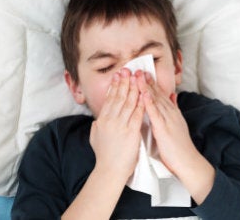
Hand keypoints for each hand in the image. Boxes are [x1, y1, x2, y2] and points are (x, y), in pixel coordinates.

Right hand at [90, 68, 144, 182]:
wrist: (110, 170)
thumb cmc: (104, 156)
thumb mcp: (94, 137)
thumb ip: (96, 126)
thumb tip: (97, 120)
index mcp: (102, 120)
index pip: (109, 99)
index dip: (114, 86)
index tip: (118, 75)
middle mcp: (110, 120)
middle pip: (118, 97)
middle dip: (124, 82)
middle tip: (127, 69)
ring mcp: (120, 125)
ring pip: (128, 102)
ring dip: (133, 88)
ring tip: (136, 77)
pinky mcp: (131, 132)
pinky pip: (137, 114)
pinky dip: (141, 103)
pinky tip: (144, 94)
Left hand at [136, 71, 214, 203]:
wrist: (188, 162)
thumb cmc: (178, 146)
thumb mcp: (176, 124)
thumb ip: (173, 109)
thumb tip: (172, 96)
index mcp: (171, 113)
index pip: (160, 95)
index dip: (150, 83)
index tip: (141, 72)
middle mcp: (170, 113)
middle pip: (157, 94)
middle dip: (147, 80)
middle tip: (137, 68)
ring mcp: (168, 120)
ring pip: (156, 100)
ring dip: (146, 87)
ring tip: (138, 75)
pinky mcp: (165, 129)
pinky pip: (156, 114)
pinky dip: (149, 103)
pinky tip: (143, 94)